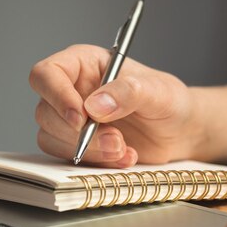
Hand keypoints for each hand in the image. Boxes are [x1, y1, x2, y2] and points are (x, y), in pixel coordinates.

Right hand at [29, 44, 202, 166]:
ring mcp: (74, 119)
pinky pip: (69, 157)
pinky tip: (124, 157)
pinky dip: (96, 162)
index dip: (56, 96)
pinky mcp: (80, 144)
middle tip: (116, 140)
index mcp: (84, 64)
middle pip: (46, 112)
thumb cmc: (169, 101)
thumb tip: (94, 106)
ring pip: (53, 138)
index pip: (47, 75)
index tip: (81, 118)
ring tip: (124, 149)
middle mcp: (73, 90)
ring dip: (89, 150)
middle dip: (81, 133)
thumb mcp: (157, 91)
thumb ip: (128, 92)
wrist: (180, 131)